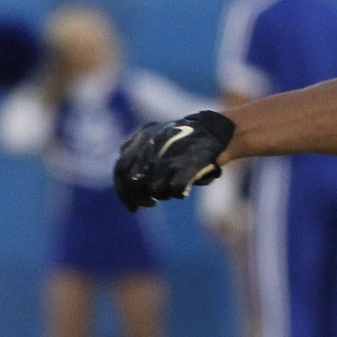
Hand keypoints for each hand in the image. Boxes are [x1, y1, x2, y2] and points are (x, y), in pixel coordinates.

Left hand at [115, 111, 235, 210]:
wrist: (216, 131)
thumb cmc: (187, 138)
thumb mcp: (156, 135)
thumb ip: (137, 151)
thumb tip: (128, 179)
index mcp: (142, 138)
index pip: (120, 170)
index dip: (123, 192)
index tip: (132, 206)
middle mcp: (152, 146)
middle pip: (134, 183)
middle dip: (140, 198)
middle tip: (149, 204)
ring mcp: (170, 155)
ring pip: (154, 189)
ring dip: (162, 195)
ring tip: (170, 192)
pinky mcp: (188, 164)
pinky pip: (175, 189)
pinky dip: (178, 193)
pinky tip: (183, 191)